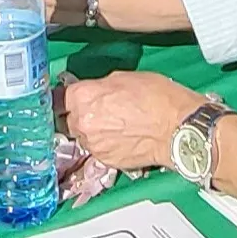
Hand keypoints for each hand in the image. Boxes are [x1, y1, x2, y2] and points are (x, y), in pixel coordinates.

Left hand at [57, 71, 207, 174]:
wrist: (177, 128)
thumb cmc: (158, 98)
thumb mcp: (124, 78)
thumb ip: (100, 86)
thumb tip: (93, 91)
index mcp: (83, 96)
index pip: (59, 98)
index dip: (67, 98)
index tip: (69, 99)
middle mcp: (82, 122)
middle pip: (68, 119)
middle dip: (79, 116)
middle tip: (98, 112)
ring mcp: (92, 144)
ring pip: (83, 137)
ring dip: (92, 132)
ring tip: (115, 126)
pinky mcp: (105, 160)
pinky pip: (97, 151)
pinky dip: (105, 145)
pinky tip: (122, 138)